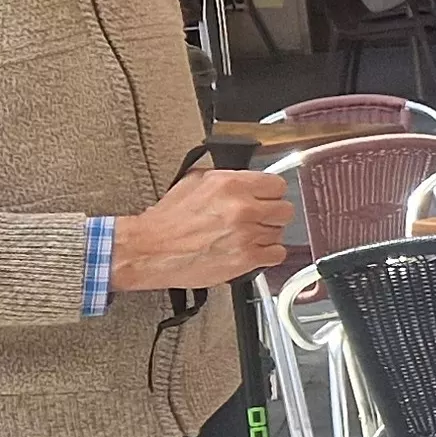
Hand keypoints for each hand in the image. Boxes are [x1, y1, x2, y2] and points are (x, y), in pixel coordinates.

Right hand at [109, 168, 295, 290]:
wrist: (150, 250)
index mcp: (231, 184)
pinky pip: (276, 254)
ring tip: (245, 236)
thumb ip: (226, 178)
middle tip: (258, 219)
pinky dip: (267, 254)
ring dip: (266, 235)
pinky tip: (251, 250)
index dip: (271, 193)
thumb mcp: (194, 182)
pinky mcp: (246, 258)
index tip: (267, 198)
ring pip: (280, 233)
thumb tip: (245, 178)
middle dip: (272, 215)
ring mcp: (246, 234)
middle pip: (284, 210)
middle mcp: (242, 207)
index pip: (277, 185)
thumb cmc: (167, 221)